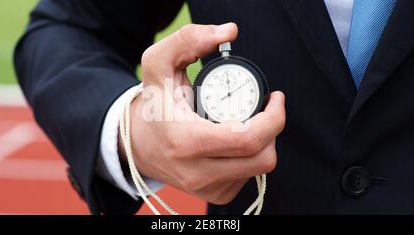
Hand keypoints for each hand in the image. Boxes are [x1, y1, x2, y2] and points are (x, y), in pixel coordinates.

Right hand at [121, 23, 285, 204]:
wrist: (138, 145)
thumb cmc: (152, 106)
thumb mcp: (158, 65)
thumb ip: (188, 40)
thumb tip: (228, 31)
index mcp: (186, 141)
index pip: (248, 139)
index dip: (274, 118)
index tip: (275, 98)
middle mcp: (197, 171)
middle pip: (262, 157)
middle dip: (272, 129)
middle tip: (265, 109)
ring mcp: (206, 187)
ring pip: (259, 168)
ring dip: (263, 143)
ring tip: (249, 124)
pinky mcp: (214, 195)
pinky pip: (248, 177)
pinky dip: (250, 157)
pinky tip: (235, 143)